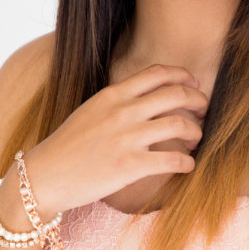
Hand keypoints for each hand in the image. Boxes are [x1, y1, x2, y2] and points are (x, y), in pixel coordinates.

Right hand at [23, 64, 208, 215]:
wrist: (44, 175)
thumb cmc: (67, 147)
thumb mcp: (91, 112)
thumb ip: (117, 102)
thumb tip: (145, 100)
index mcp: (112, 95)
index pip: (157, 74)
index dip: (183, 76)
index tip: (193, 84)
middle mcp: (122, 111)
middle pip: (176, 94)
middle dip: (198, 101)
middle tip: (204, 111)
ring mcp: (126, 138)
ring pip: (180, 125)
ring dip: (196, 131)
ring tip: (196, 140)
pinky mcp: (129, 166)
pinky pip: (173, 160)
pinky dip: (187, 162)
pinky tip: (187, 165)